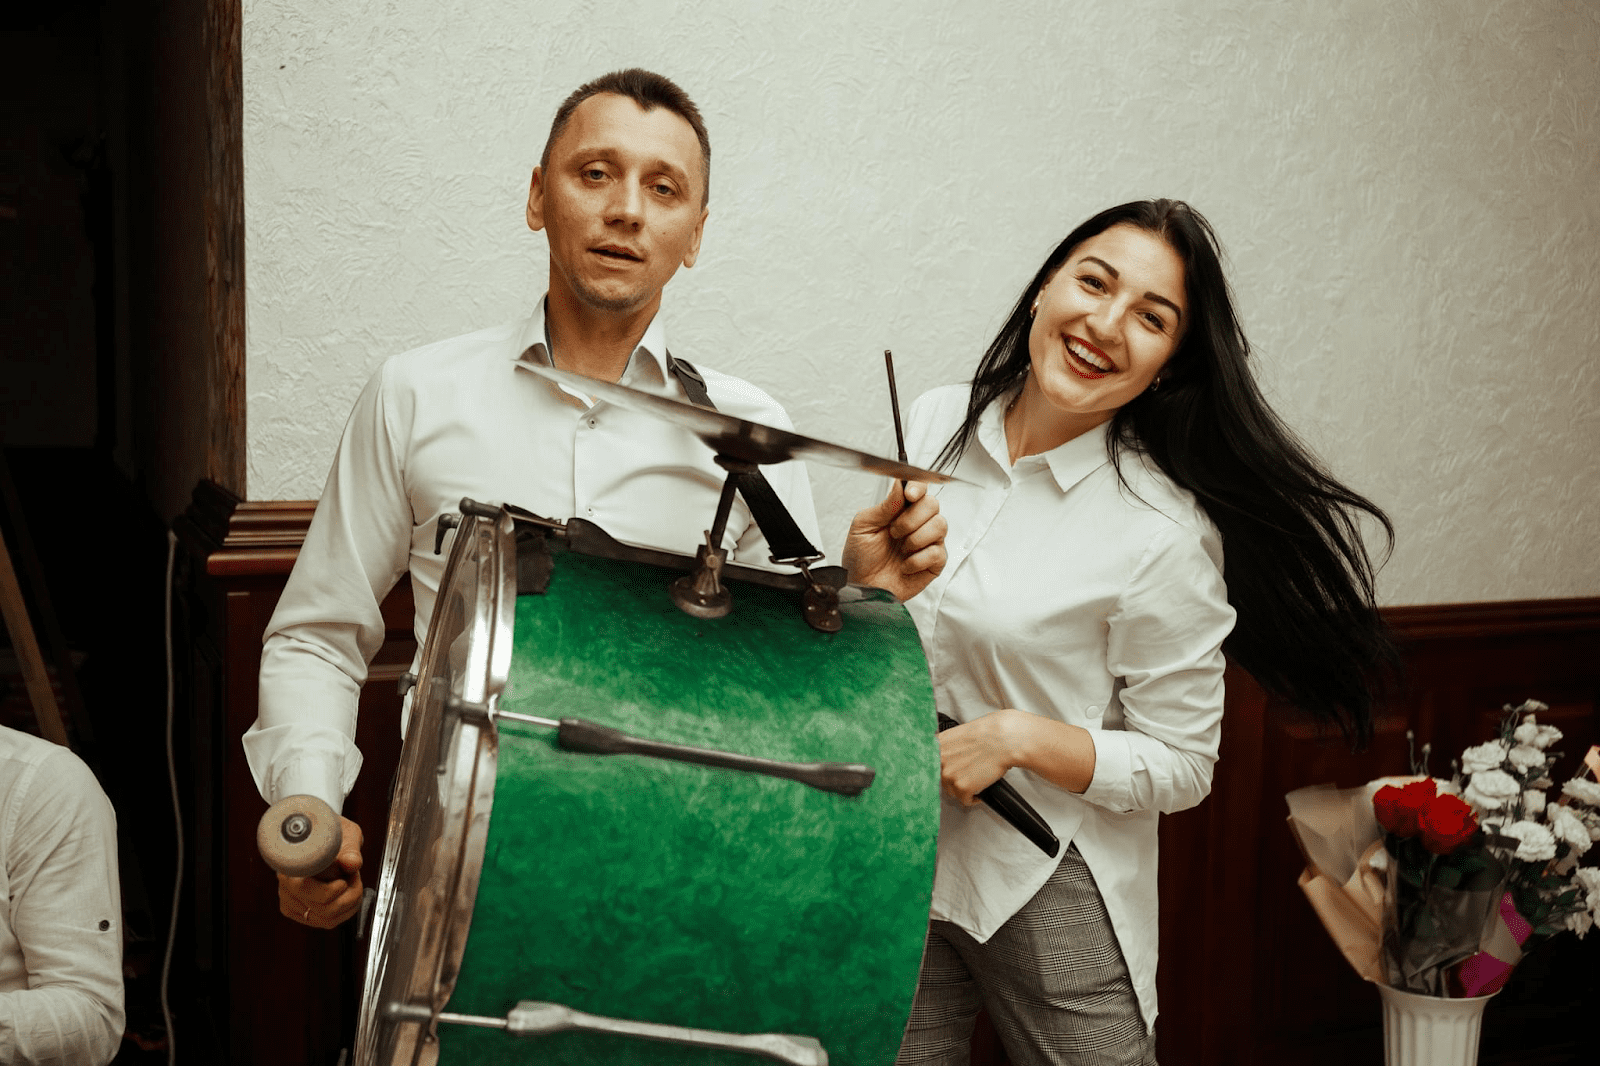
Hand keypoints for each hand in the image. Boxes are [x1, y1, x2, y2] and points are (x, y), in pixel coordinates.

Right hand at [278, 816, 363, 927]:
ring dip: (348, 904)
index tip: (343, 882)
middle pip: (320, 908)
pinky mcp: (298, 911)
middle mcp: (286, 886)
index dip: (328, 891)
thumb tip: (352, 864)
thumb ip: (350, 848)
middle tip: (355, 879)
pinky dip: (344, 912)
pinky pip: (325, 921)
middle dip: (348, 896)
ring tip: (352, 884)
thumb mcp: (346, 833)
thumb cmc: (332, 834)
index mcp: (291, 865)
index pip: (303, 889)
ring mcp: (290, 901)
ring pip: (325, 919)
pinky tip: (347, 894)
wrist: (321, 836)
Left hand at [842, 480, 946, 600]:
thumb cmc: (860, 558)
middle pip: (933, 504)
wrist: (861, 586)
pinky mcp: (934, 563)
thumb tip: (899, 485)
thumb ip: (884, 506)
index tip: (909, 494)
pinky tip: (905, 565)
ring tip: (900, 549)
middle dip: (912, 518)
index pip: (918, 488)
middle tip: (894, 532)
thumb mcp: (863, 527)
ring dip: (916, 538)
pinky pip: (937, 552)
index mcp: (900, 510)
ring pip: (940, 525)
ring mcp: (928, 542)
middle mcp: (917, 523)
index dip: (918, 487)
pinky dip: (917, 560)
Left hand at [938, 711, 1023, 805]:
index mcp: (937, 744)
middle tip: (967, 775)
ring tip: (976, 779)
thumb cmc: (989, 734)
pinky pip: (965, 800)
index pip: (928, 764)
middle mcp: (938, 759)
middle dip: (954, 779)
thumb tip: (944, 759)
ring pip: (952, 791)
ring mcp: (948, 774)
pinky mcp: (961, 787)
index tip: (940, 774)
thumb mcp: (960, 734)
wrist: (1004, 739)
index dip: (936, 771)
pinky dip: (974, 798)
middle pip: (941, 779)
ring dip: (964, 788)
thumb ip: (947, 747)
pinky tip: (980, 789)